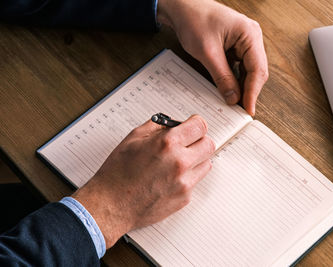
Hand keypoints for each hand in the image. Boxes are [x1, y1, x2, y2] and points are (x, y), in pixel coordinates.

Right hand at [72, 115, 214, 247]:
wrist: (111, 205)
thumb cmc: (117, 173)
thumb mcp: (133, 139)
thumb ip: (157, 127)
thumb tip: (172, 123)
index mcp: (168, 144)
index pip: (200, 126)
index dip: (196, 124)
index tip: (193, 126)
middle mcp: (180, 162)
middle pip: (209, 144)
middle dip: (199, 141)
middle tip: (188, 143)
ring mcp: (184, 182)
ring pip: (206, 164)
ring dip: (195, 160)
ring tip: (177, 162)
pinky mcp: (184, 198)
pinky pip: (195, 181)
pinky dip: (186, 177)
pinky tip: (169, 178)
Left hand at [157, 0, 268, 115]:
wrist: (182, 8)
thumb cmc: (194, 20)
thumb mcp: (207, 52)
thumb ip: (222, 77)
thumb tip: (233, 98)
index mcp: (249, 34)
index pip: (258, 69)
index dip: (253, 92)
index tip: (247, 110)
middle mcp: (251, 38)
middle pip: (257, 72)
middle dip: (248, 91)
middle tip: (240, 111)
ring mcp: (245, 43)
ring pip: (249, 72)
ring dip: (242, 87)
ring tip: (234, 104)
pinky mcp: (236, 48)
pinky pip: (239, 68)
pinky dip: (235, 80)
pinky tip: (229, 91)